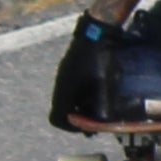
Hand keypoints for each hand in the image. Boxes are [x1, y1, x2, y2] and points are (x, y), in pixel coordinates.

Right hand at [48, 14, 160, 129]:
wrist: (96, 32)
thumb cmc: (99, 59)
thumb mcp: (103, 85)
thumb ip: (101, 106)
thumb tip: (101, 124)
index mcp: (64, 92)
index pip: (58, 119)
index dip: (71, 127)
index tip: (86, 128)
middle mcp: (60, 85)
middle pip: (63, 110)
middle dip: (78, 117)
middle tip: (95, 120)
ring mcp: (64, 76)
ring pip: (68, 98)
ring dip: (81, 106)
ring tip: (98, 106)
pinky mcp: (70, 69)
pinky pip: (73, 88)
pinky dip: (83, 94)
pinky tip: (97, 91)